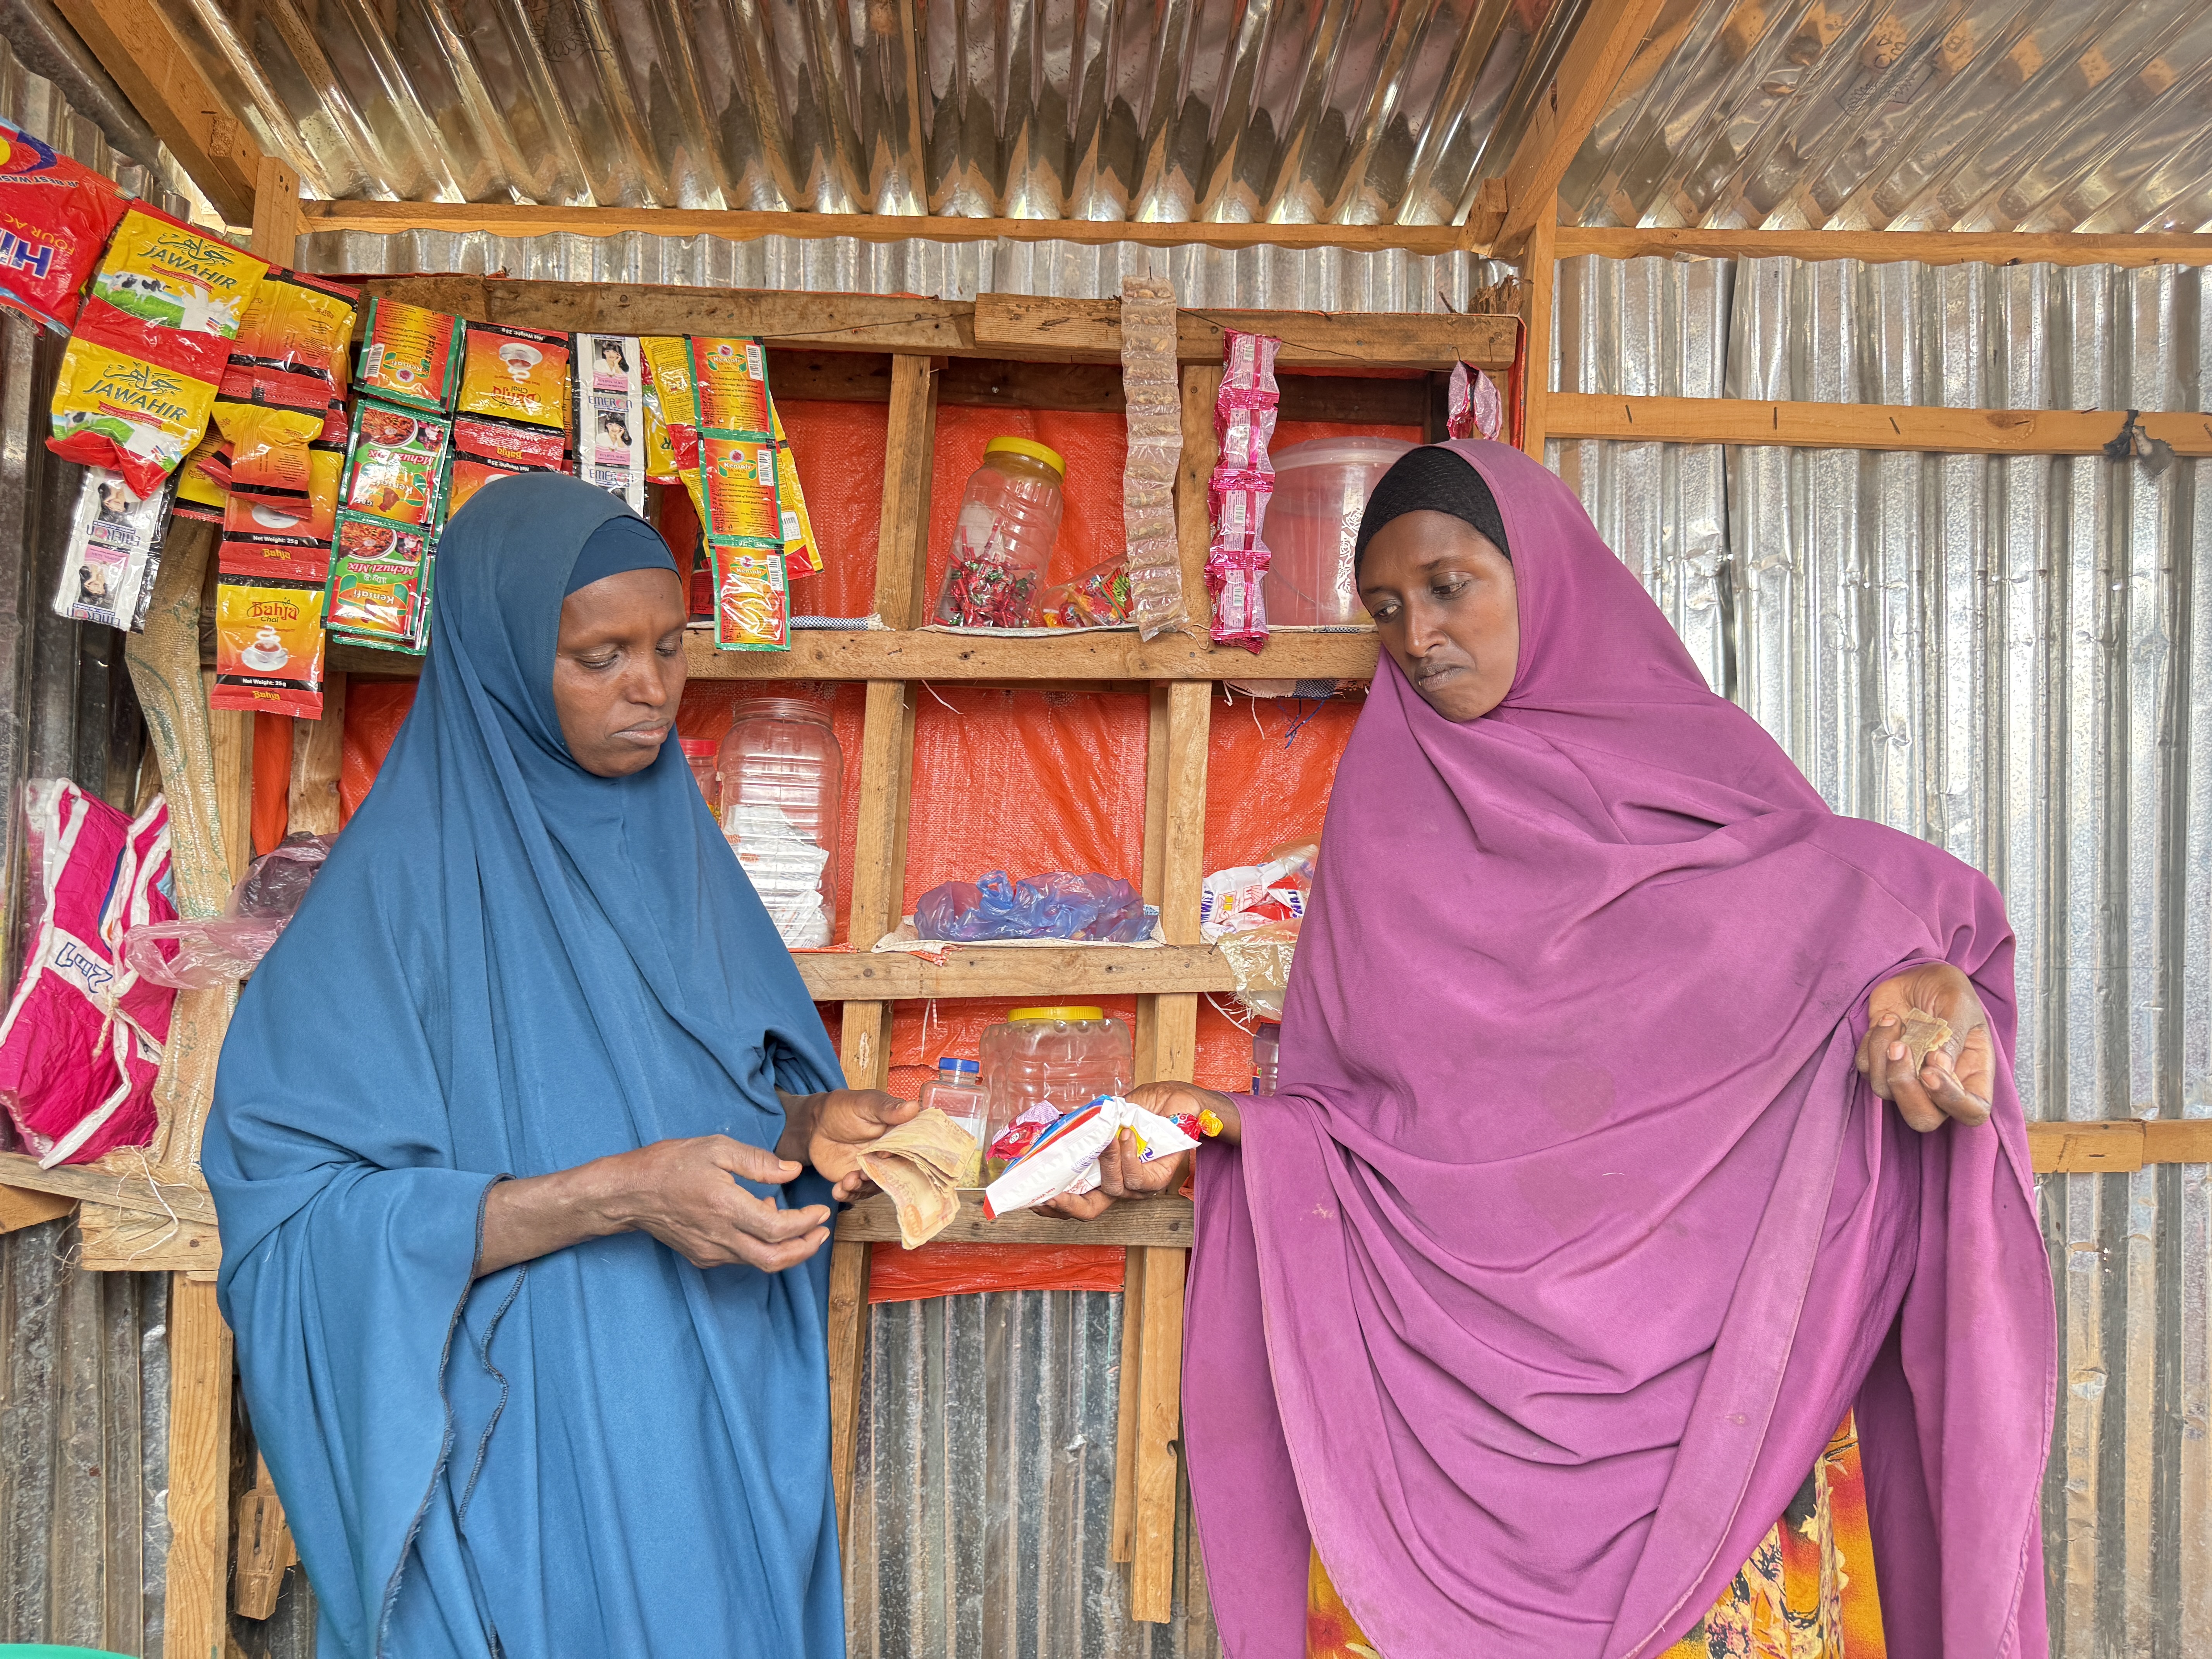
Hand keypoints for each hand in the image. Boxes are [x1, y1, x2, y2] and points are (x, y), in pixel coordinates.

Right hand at [602, 1135, 831, 1271]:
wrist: (629, 1192)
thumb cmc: (670, 1164)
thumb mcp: (716, 1148)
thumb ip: (758, 1161)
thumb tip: (792, 1171)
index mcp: (726, 1208)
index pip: (778, 1229)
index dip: (806, 1224)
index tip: (821, 1212)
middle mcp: (720, 1237)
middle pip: (774, 1259)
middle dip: (805, 1249)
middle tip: (822, 1232)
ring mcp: (709, 1251)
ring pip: (758, 1262)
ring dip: (784, 1247)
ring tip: (794, 1221)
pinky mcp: (701, 1256)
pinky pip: (740, 1258)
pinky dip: (760, 1245)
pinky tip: (760, 1220)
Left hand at [781, 1088, 920, 1201]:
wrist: (816, 1124)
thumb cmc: (843, 1108)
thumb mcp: (866, 1104)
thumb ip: (888, 1108)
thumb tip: (913, 1107)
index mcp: (897, 1134)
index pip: (909, 1149)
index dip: (899, 1155)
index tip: (884, 1154)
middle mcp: (889, 1154)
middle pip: (895, 1172)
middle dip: (880, 1177)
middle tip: (864, 1174)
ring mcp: (873, 1169)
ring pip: (876, 1185)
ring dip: (862, 1187)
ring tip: (848, 1181)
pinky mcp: (857, 1180)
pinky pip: (857, 1193)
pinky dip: (849, 1194)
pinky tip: (838, 1190)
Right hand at [1037, 1081, 1237, 1220]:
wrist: (1175, 1100)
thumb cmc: (1142, 1109)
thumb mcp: (1105, 1117)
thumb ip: (1083, 1128)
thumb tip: (1052, 1130)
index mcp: (1102, 1176)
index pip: (1075, 1201)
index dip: (1054, 1206)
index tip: (1032, 1199)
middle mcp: (1119, 1187)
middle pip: (1089, 1211)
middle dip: (1067, 1206)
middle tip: (1050, 1196)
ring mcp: (1138, 1187)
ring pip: (1113, 1189)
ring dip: (1107, 1162)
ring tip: (1109, 1137)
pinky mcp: (1158, 1180)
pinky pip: (1136, 1179)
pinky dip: (1127, 1157)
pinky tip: (1127, 1138)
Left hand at [1855, 963, 1994, 1132]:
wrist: (1919, 974)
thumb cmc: (1948, 989)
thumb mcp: (1959, 1003)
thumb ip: (1952, 1035)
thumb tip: (1939, 1066)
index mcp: (1972, 1073)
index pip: (1971, 1112)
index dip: (1950, 1101)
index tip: (1930, 1069)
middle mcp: (1940, 1084)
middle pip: (1922, 1119)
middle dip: (1905, 1089)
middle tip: (1900, 1049)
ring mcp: (1908, 1076)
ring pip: (1886, 1092)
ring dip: (1882, 1055)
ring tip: (1894, 1021)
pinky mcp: (1880, 1063)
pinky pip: (1866, 1069)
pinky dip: (1870, 1045)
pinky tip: (1886, 1021)